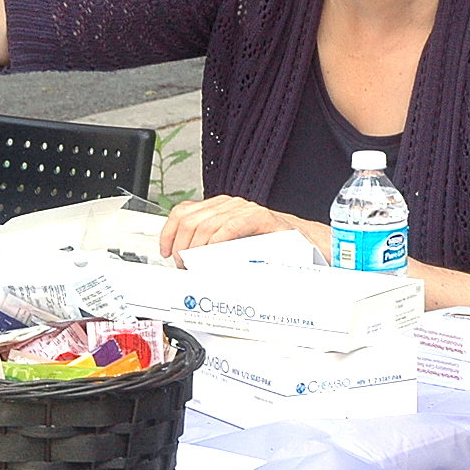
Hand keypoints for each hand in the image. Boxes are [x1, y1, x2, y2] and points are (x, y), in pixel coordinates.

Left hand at [158, 195, 304, 262]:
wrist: (303, 242)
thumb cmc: (268, 245)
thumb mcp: (232, 244)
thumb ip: (211, 246)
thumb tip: (187, 262)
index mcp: (219, 208)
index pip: (183, 212)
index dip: (169, 232)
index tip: (166, 251)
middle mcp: (229, 204)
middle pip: (190, 219)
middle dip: (181, 246)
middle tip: (183, 265)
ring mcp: (243, 208)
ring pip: (206, 224)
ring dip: (196, 249)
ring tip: (196, 265)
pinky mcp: (259, 217)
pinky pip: (231, 226)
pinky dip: (217, 241)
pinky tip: (213, 254)